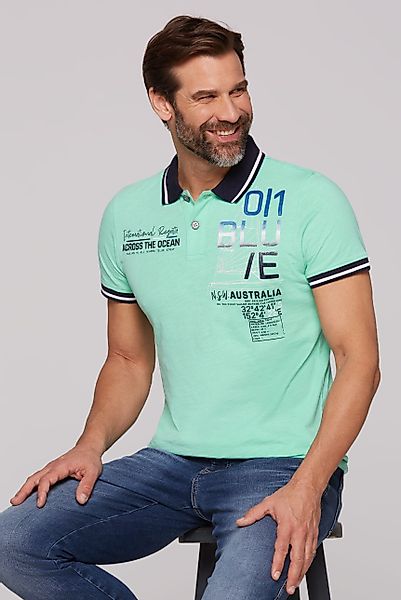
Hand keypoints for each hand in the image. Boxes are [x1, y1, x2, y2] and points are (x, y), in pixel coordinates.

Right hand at [9, 445, 102, 507]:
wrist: (89, 447)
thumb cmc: (90, 458)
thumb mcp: (93, 472)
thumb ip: (87, 486)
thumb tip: (81, 500)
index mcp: (61, 466)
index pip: (47, 479)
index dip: (42, 492)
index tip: (40, 504)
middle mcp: (53, 466)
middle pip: (34, 478)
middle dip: (24, 490)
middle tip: (15, 502)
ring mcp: (51, 468)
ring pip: (34, 477)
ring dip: (24, 488)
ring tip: (16, 500)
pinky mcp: (51, 470)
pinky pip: (38, 477)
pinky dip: (30, 485)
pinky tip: (26, 494)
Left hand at [235, 479, 322, 594]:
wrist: (308, 487)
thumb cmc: (290, 495)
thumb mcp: (268, 502)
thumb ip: (253, 514)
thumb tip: (240, 521)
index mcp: (287, 525)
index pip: (282, 549)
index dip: (278, 563)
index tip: (275, 575)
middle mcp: (299, 532)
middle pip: (297, 559)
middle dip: (293, 576)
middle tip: (288, 588)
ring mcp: (309, 534)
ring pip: (307, 558)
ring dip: (302, 573)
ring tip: (295, 583)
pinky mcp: (315, 533)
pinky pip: (313, 551)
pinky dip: (309, 563)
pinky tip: (305, 569)